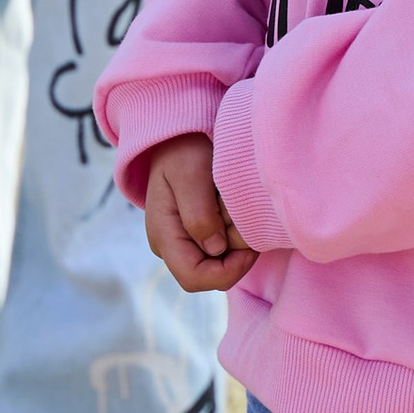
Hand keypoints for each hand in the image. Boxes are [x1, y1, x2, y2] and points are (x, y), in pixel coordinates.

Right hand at [141, 135, 255, 294]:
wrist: (176, 134)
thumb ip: (199, 213)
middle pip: (209, 276)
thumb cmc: (182, 149)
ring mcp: (182, 242)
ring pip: (218, 264)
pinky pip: (221, 250)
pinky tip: (236, 212)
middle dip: (234, 257)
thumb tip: (216, 249)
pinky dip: (234, 236)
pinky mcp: (195, 235)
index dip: (226, 272)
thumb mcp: (190, 173)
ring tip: (236, 209)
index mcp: (163, 235)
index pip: (194, 278)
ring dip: (236, 244)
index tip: (250, 248)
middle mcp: (170, 246)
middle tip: (246, 222)